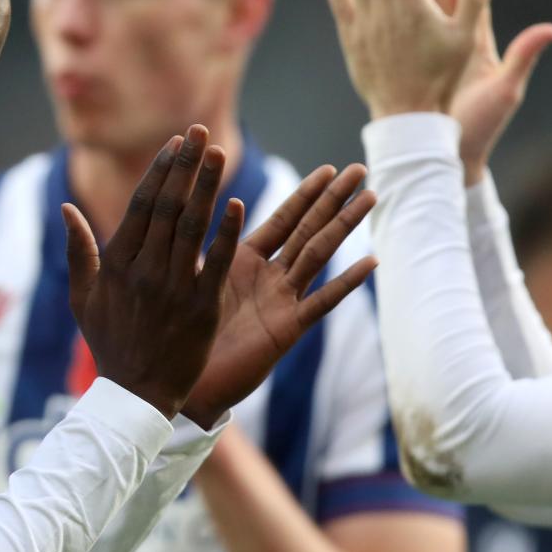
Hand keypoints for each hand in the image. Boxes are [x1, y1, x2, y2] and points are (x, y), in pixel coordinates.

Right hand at [62, 124, 243, 419]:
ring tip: (218, 152)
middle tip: (200, 131)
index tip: (176, 142)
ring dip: (205, 186)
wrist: (135, 396)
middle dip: (185, 166)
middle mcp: (144, 270)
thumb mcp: (83, 298)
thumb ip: (78, 251)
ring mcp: (173, 289)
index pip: (141, 205)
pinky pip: (214, 264)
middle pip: (167, 207)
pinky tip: (236, 203)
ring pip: (191, 227)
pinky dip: (224, 233)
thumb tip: (66, 209)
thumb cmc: (110, 344)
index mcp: (117, 264)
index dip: (160, 171)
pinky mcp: (200, 309)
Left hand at [181, 164, 377, 428]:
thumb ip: (198, 247)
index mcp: (245, 261)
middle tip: (359, 170)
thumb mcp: (190, 279)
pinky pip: (320, 302)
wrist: (183, 382)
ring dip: (344, 226)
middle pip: (308, 229)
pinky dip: (344, 282)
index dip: (306, 194)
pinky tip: (370, 261)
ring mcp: (283, 301)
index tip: (328, 169)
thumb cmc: (180, 333)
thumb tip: (184, 205)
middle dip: (333, 200)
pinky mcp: (287, 329)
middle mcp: (270, 278)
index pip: (283, 219)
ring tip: (371, 198)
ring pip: (319, 255)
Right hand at [411, 0, 551, 184]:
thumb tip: (551, 29)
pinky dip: (392, 0)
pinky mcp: (413, 57)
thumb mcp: (504, 91)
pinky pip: (401, 23)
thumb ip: (523, 57)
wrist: (449, 153)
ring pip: (420, 1)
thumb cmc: (479, 127)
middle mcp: (455, 39)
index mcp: (478, 42)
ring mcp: (431, 47)